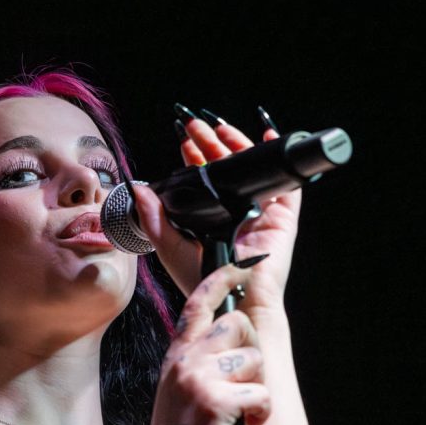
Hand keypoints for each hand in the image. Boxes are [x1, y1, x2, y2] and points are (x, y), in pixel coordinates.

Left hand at [131, 106, 301, 315]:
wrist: (233, 299)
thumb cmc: (202, 282)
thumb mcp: (170, 247)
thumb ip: (154, 219)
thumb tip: (138, 189)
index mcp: (211, 220)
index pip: (204, 181)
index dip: (195, 158)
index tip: (184, 141)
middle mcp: (236, 214)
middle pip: (227, 169)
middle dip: (211, 144)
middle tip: (196, 126)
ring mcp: (260, 214)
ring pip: (252, 170)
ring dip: (238, 144)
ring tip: (220, 127)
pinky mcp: (281, 218)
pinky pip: (286, 184)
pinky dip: (279, 160)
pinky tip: (268, 136)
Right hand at [136, 262, 270, 424]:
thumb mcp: (175, 385)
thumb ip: (195, 358)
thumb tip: (228, 339)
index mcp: (178, 352)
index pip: (200, 301)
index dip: (225, 278)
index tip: (244, 266)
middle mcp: (187, 359)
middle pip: (240, 325)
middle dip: (252, 352)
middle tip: (242, 383)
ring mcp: (201, 378)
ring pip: (255, 360)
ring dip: (256, 389)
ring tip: (236, 412)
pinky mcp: (218, 401)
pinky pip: (261, 394)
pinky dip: (260, 415)